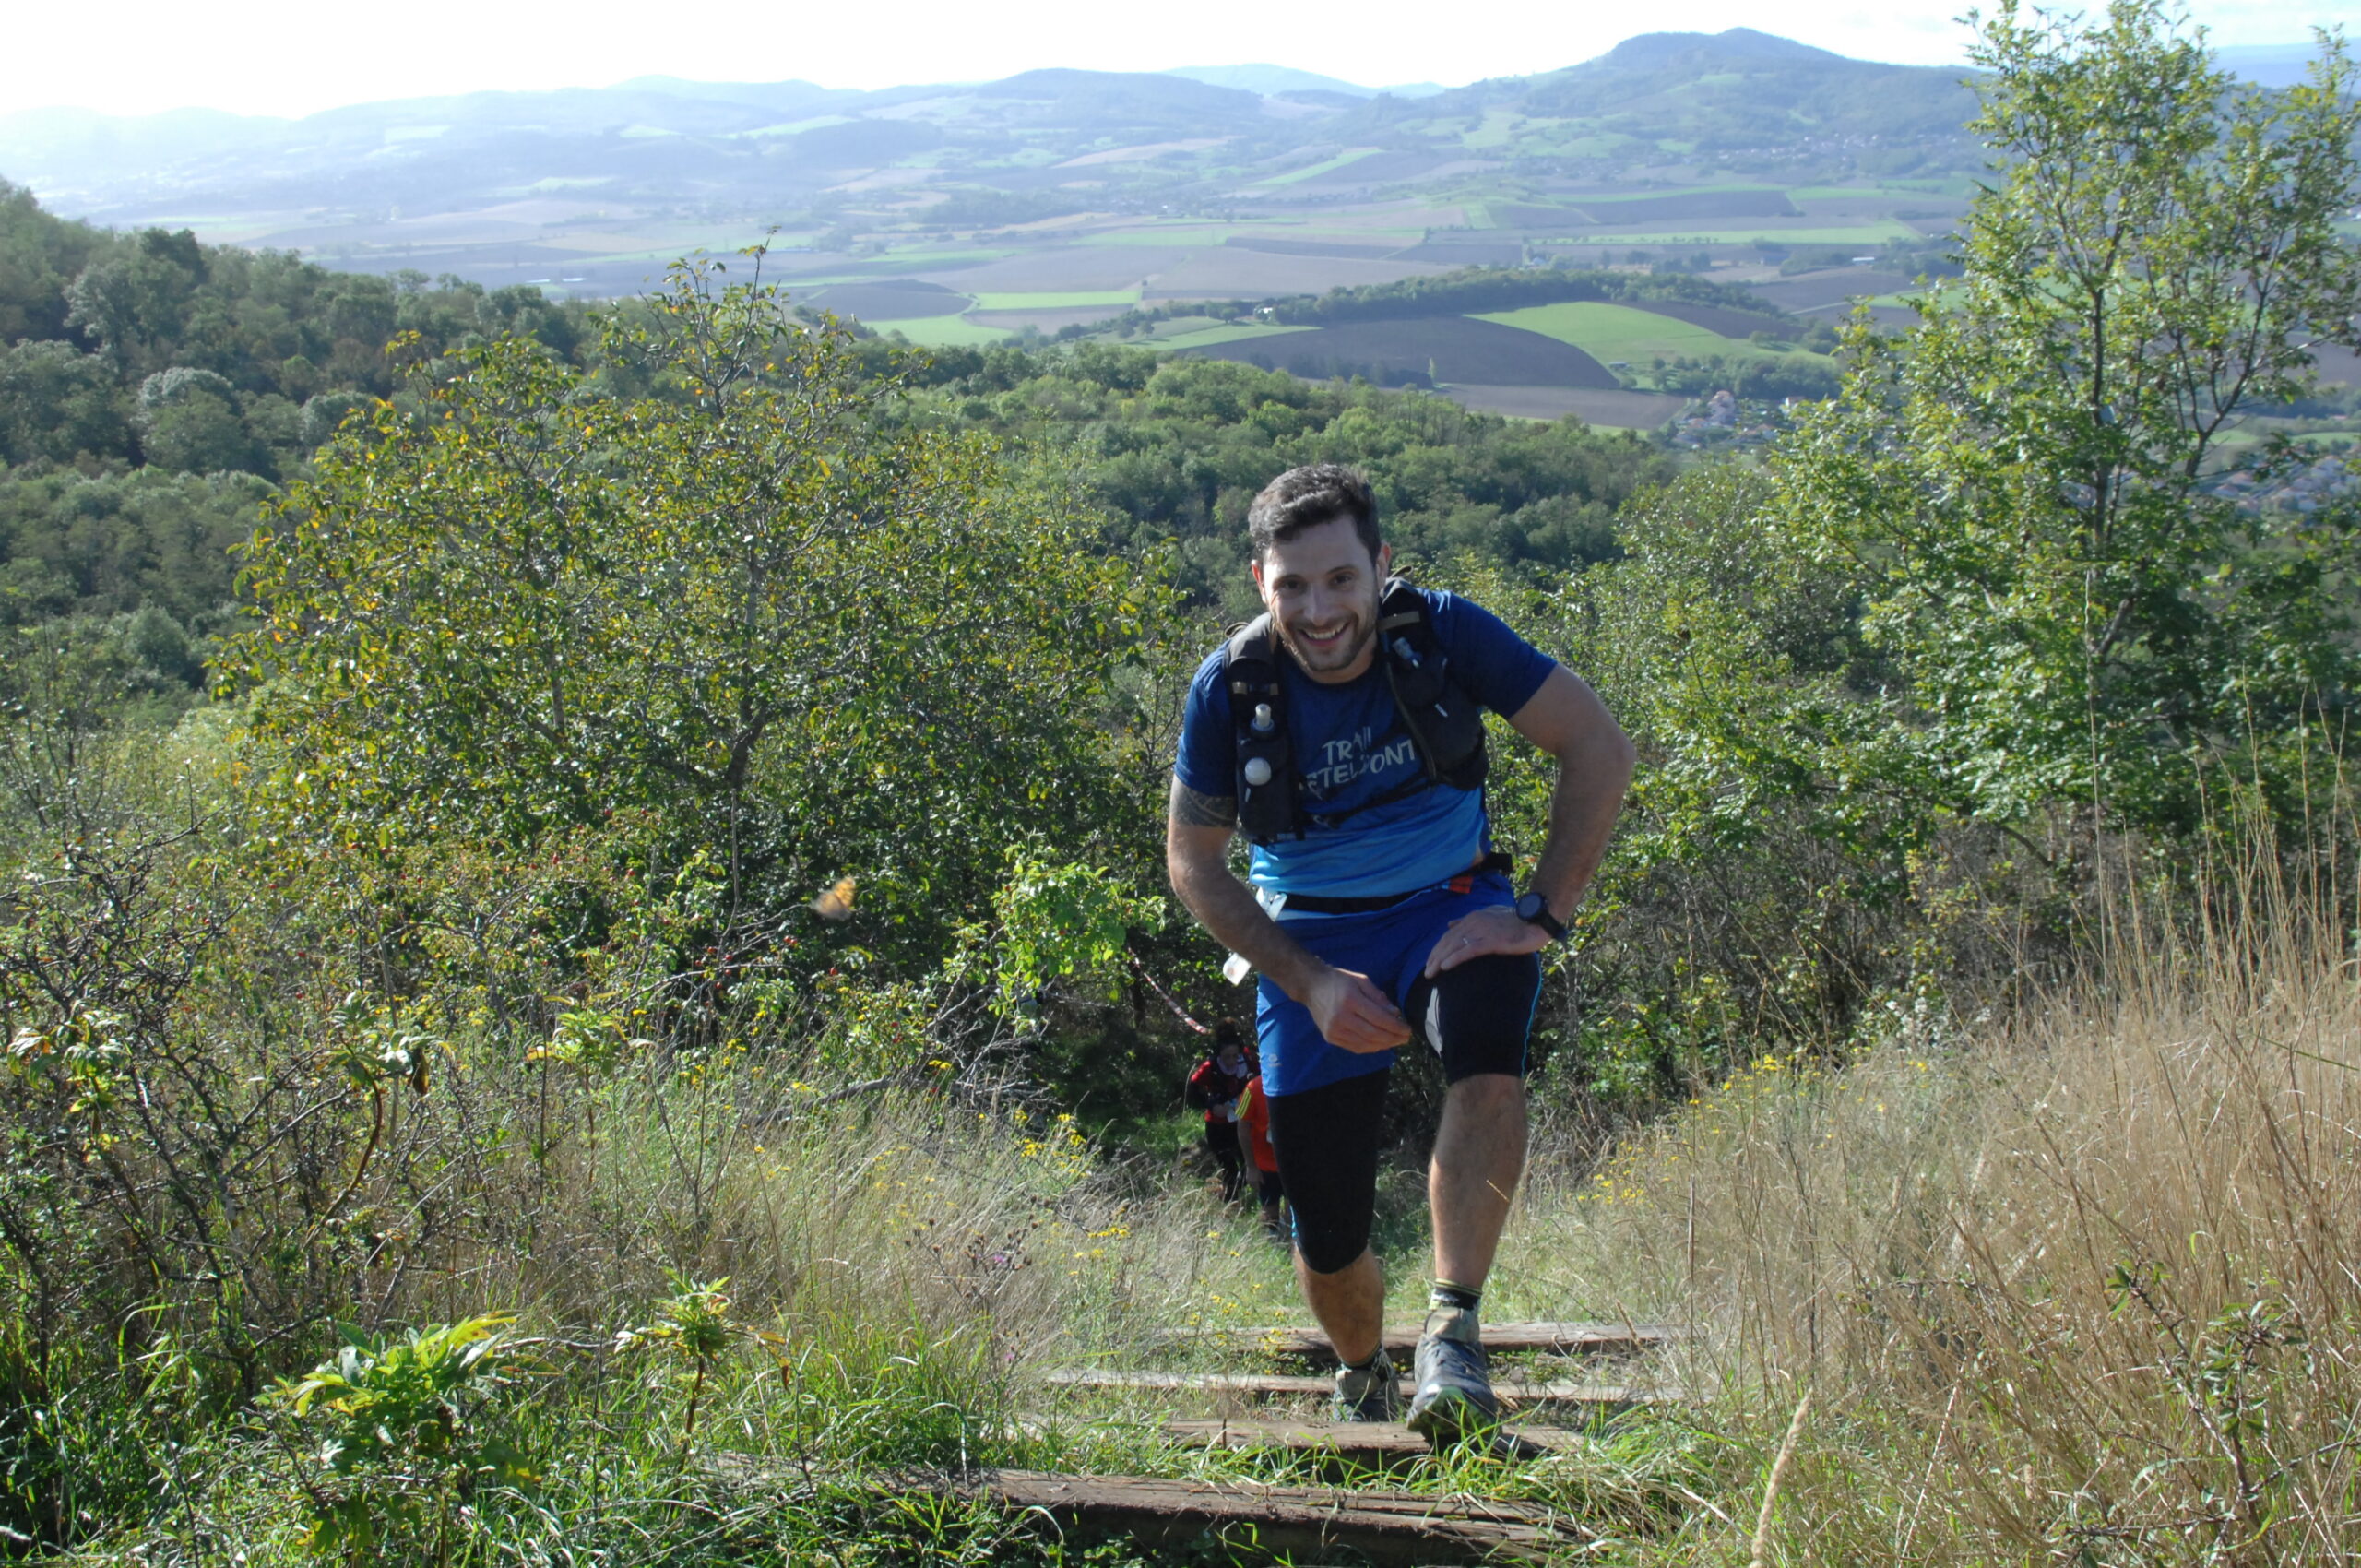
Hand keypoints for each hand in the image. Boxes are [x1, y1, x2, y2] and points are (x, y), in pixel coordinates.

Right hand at [1303, 965, 1411, 1052]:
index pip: (1379, 1018)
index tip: (1408, 1029)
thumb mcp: (1361, 980)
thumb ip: (1379, 998)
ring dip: (1384, 1045)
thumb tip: (1395, 1014)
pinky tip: (1380, 1044)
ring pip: (1365, 1044)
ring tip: (1396, 1042)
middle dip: (1393, 1038)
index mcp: (1350, 999)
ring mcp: (1334, 1030)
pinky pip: (1354, 1047)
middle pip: (1373, 1034)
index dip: (1396, 1027)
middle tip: (1406, 1038)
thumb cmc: (1339, 981)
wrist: (1311, 987)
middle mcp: (1341, 1017)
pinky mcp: (1330, 1037)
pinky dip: (1370, 1048)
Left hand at [1422, 904, 1547, 978]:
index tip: (1430, 961)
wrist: (1536, 921)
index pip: (1449, 934)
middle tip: (1427, 972)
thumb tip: (1450, 924)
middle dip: (1435, 957)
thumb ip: (1469, 920)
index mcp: (1473, 917)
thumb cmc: (1516, 921)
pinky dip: (1454, 958)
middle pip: (1448, 941)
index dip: (1438, 948)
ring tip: (1431, 973)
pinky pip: (1468, 950)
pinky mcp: (1492, 940)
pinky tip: (1445, 967)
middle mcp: (1474, 922)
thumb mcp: (1489, 916)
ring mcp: (1482, 931)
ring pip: (1455, 946)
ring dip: (1440, 960)